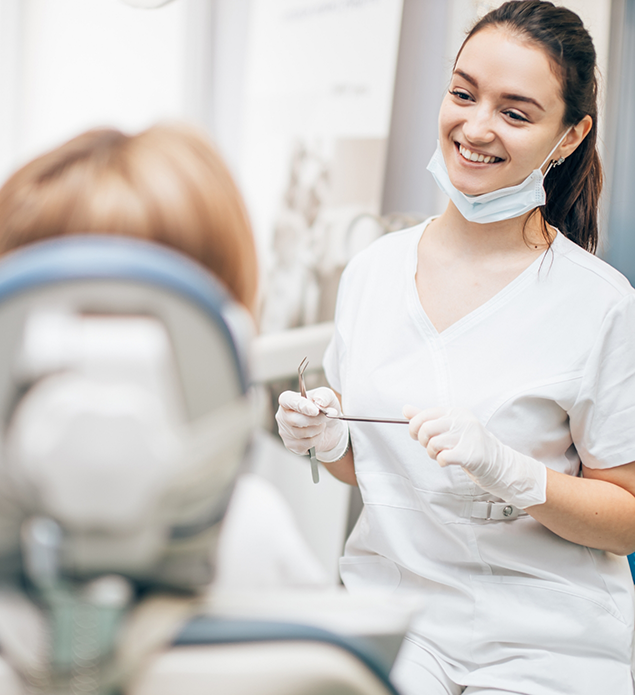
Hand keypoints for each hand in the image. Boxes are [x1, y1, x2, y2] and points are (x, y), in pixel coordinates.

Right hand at [276, 387, 348, 462]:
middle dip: (315, 419)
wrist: (330, 427)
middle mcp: (283, 416)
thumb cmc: (325, 408)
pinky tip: (318, 434)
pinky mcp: (292, 445)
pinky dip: (318, 439)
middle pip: (295, 420)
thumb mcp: (328, 396)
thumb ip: (324, 396)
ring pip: (302, 433)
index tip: (315, 410)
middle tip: (327, 416)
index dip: (301, 405)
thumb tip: (320, 402)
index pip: (287, 400)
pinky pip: (307, 444)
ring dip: (318, 428)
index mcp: (288, 400)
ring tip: (321, 424)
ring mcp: (285, 432)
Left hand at [403, 405, 546, 508]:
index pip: (425, 414)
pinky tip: (448, 461)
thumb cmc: (471, 446)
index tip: (416, 435)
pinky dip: (441, 461)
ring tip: (442, 455)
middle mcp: (463, 421)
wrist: (499, 465)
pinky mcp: (471, 454)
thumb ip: (427, 418)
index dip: (415, 426)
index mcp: (457, 412)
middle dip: (423, 442)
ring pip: (433, 444)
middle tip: (432, 448)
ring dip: (432, 454)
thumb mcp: (451, 428)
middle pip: (426, 429)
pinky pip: (443, 457)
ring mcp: (468, 436)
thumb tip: (405, 409)